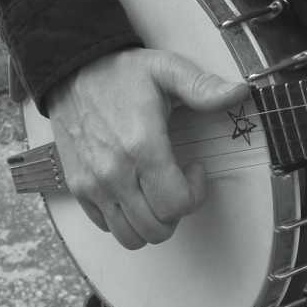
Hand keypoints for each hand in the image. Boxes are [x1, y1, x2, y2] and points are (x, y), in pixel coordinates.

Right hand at [46, 48, 248, 249]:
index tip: (194, 169)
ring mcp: (92, 184)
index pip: (177, 204)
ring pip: (130, 237)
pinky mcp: (77, 187)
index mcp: (141, 146)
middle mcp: (114, 172)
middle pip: (156, 228)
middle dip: (176, 212)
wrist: (69, 73)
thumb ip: (201, 85)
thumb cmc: (118, 74)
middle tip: (176, 183)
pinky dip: (123, 218)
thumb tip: (237, 93)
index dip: (196, 194)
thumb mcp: (165, 69)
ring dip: (150, 223)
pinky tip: (131, 191)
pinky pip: (105, 226)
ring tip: (154, 194)